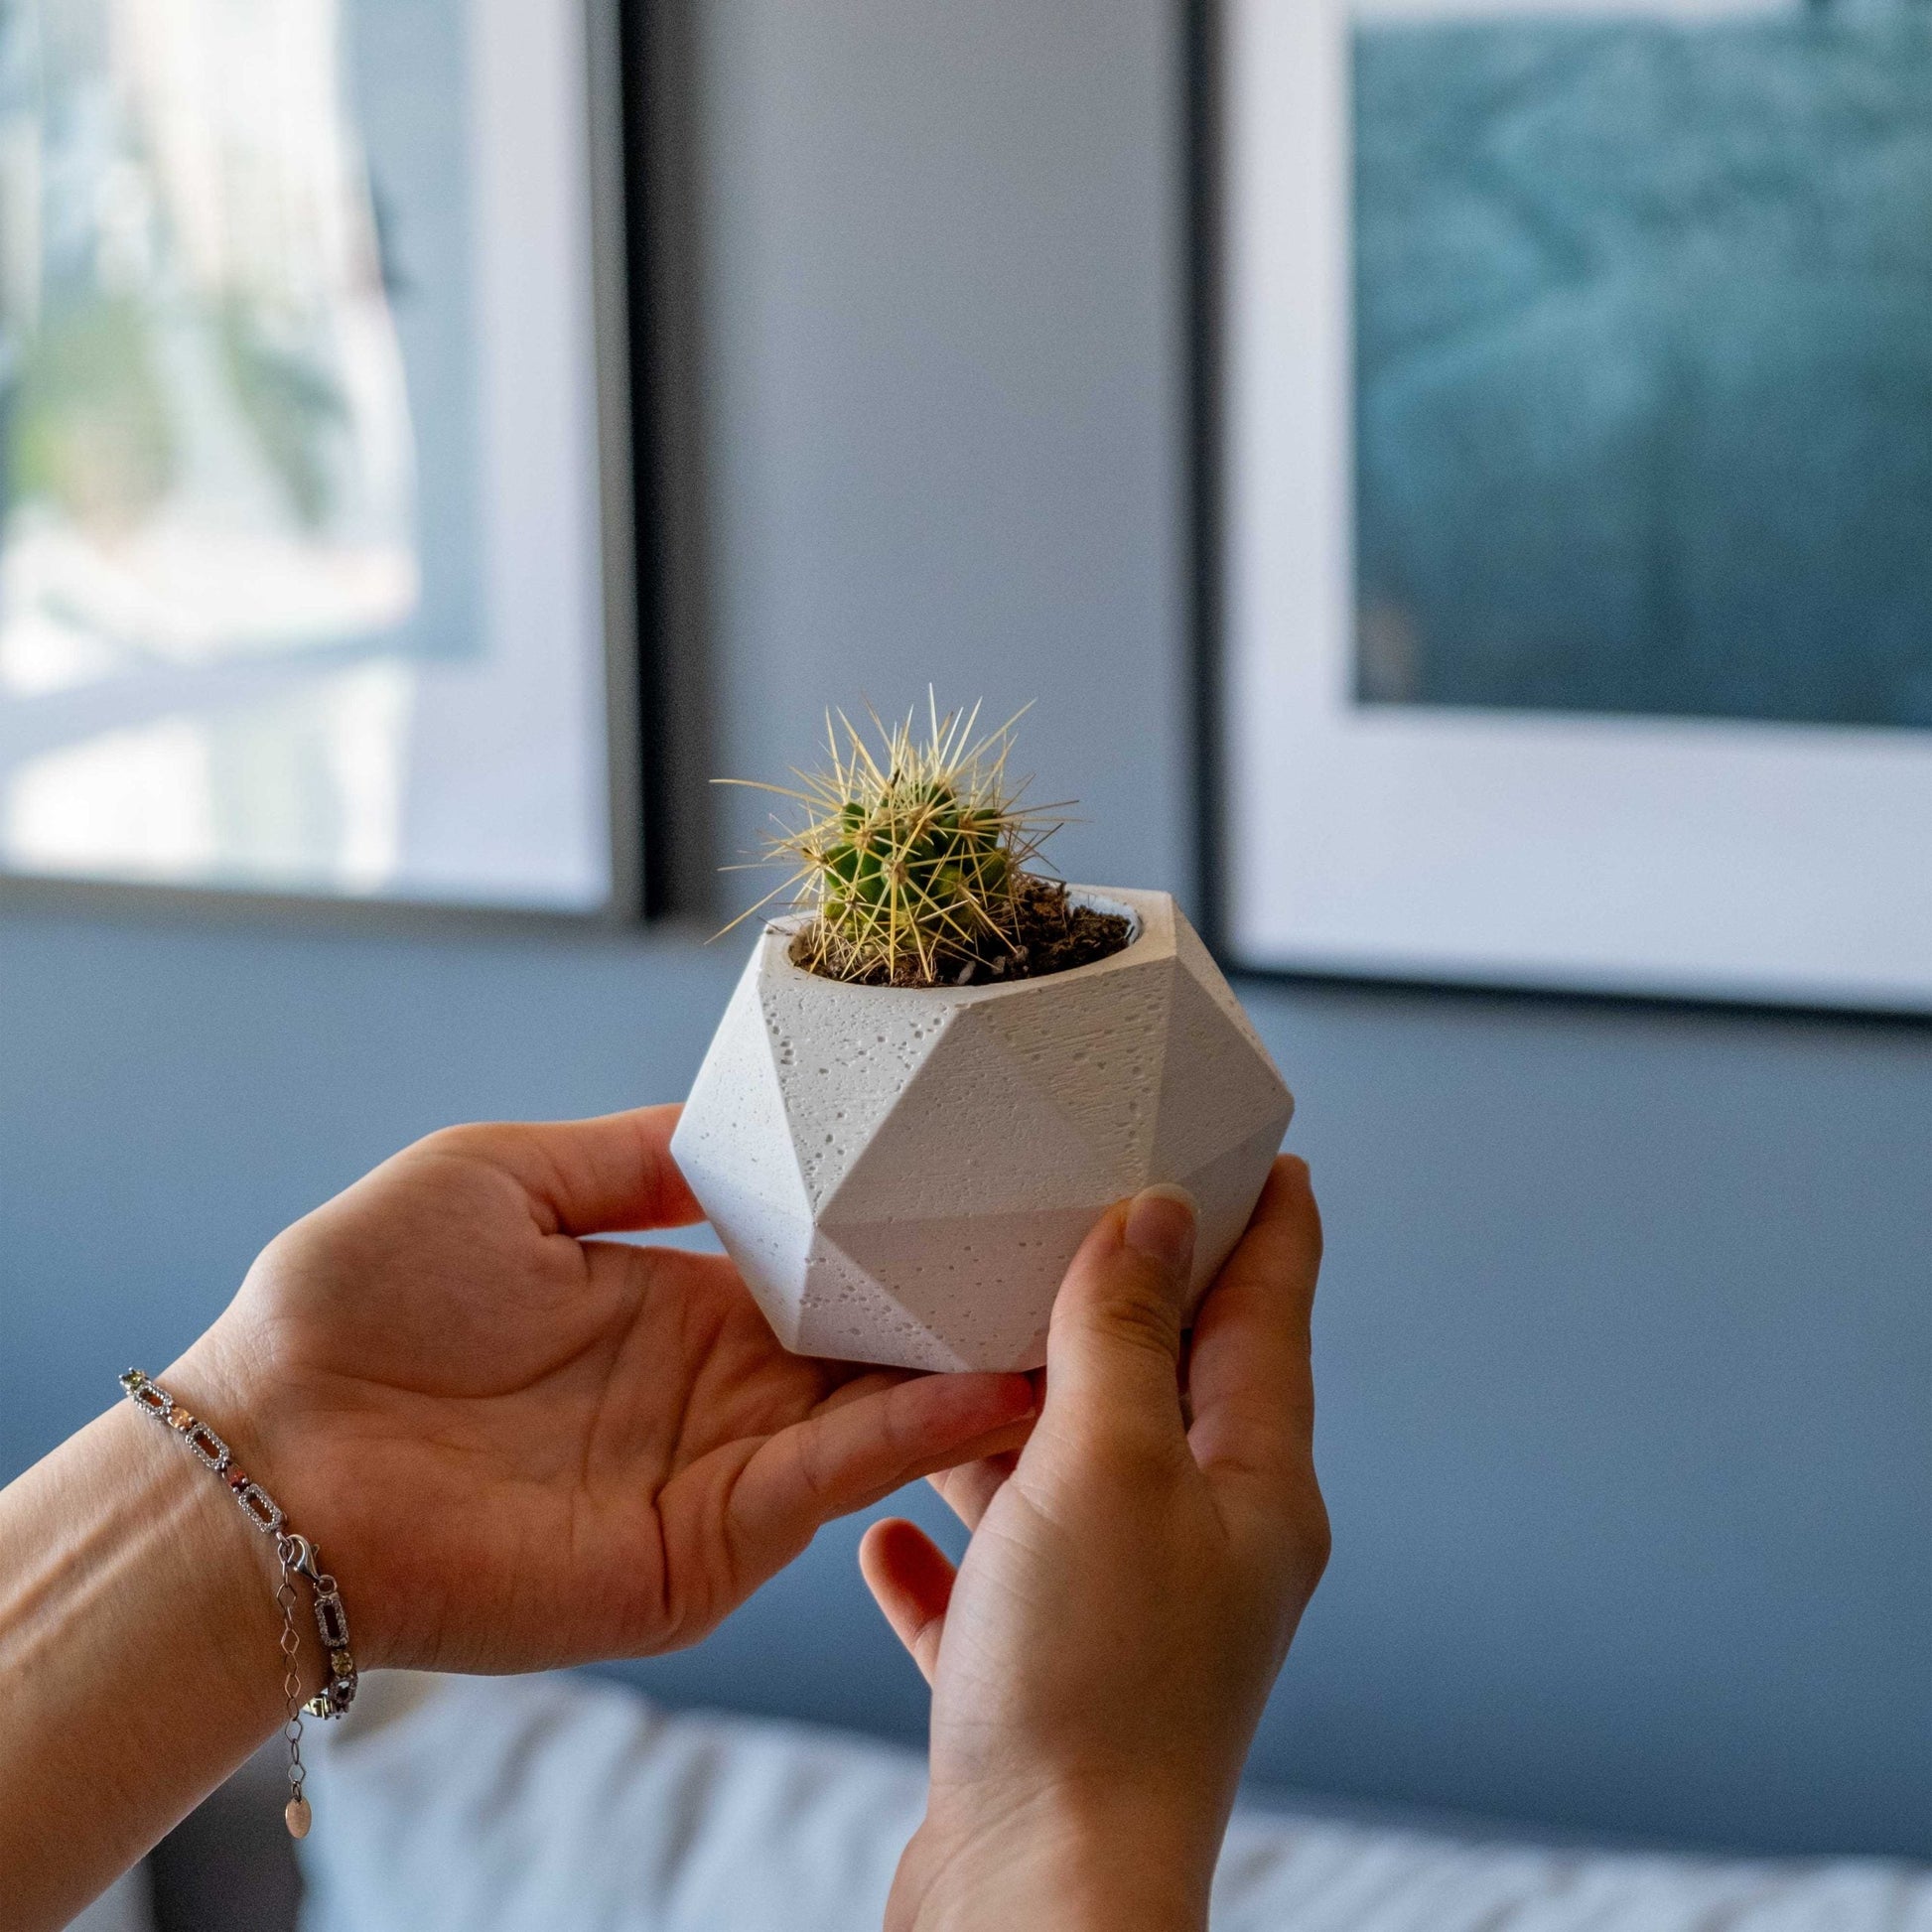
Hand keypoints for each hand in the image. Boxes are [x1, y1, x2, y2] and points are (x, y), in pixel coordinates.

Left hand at [169, 1106, 1035, 1676]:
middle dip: (961, 1301)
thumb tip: (733, 1118)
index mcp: (670, 1298)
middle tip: (1080, 1247)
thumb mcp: (499, 1173)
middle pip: (868, 1341)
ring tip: (1076, 1313)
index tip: (985, 1188)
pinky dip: (913, 1433)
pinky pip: (826, 1478)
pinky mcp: (702, 1544)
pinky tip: (989, 1384)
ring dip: (969, 1367)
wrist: (272, 1457)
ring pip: (874, 1410)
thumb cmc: (352, 1302)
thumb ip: (630, 1152)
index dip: (898, 1233)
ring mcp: (713, 1470)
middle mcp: (710, 1387)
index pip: (819, 1267)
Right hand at [861, 1160, 1327, 1931]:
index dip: (1268, 1224)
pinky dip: (950, 1552)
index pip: (1270, 1314)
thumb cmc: (1090, 1689)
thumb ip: (1124, 1334)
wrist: (1035, 1904)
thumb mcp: (1106, 1465)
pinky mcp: (1043, 1685)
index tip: (1265, 1152)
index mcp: (1251, 1485)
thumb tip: (1153, 1217)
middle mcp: (1200, 1546)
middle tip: (1087, 1212)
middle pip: (1169, 1387)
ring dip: (1014, 1418)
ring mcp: (1124, 1618)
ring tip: (956, 1344)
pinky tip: (890, 1534)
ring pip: (1068, 1480)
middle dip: (1128, 1300)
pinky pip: (995, 1589)